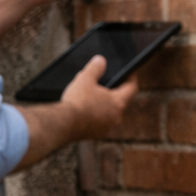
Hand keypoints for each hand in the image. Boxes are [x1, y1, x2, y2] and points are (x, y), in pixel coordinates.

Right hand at [14, 55, 138, 170]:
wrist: (64, 123)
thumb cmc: (77, 101)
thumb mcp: (85, 78)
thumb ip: (95, 68)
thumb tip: (100, 60)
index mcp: (118, 102)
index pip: (132, 88)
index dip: (132, 78)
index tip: (130, 73)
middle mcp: (116, 117)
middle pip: (121, 101)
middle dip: (115, 92)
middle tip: (107, 84)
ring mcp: (106, 128)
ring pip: (109, 113)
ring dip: (104, 106)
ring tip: (93, 98)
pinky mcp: (95, 135)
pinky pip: (99, 123)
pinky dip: (95, 116)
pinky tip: (84, 111)